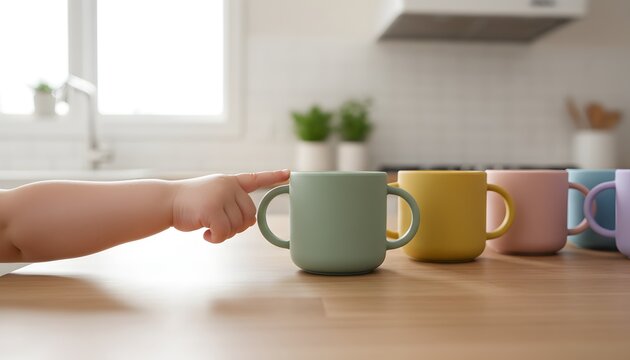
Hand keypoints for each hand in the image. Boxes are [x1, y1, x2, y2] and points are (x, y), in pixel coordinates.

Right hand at [172, 170, 289, 242]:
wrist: (166, 201)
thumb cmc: (190, 203)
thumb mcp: (213, 198)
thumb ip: (232, 205)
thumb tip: (250, 222)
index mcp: (230, 182)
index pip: (256, 178)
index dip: (273, 177)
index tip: (289, 173)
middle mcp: (228, 186)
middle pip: (249, 215)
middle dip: (237, 226)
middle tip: (218, 226)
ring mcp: (220, 196)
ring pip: (237, 226)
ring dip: (224, 233)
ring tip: (208, 227)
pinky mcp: (212, 209)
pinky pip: (224, 233)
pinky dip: (216, 239)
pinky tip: (205, 234)